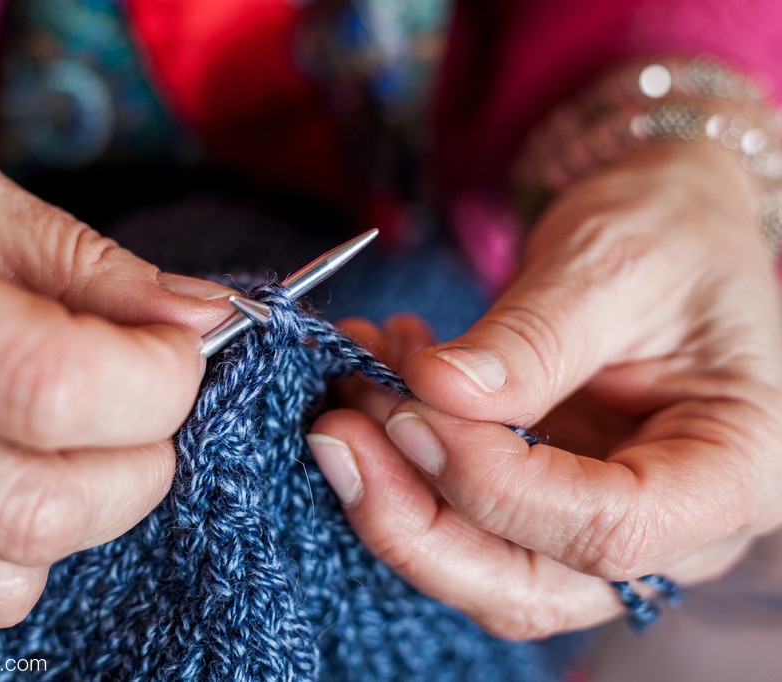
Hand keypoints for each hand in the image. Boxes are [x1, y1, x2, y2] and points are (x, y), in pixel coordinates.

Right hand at [0, 116, 231, 672]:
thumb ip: (77, 259)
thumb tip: (199, 316)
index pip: (51, 385)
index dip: (154, 381)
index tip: (173, 353)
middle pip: (42, 507)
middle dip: (139, 462)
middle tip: (134, 406)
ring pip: (2, 584)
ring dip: (68, 521)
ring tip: (40, 446)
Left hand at [309, 140, 781, 637]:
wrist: (666, 226)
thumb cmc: (673, 234)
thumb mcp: (615, 265)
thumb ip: (532, 337)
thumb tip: (435, 391)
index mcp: (734, 470)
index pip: (609, 527)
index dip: (492, 483)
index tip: (408, 408)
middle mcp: (672, 526)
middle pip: (528, 584)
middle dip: (413, 520)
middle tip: (334, 432)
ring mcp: (596, 521)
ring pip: (478, 565)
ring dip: (392, 489)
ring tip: (350, 383)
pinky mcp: (539, 500)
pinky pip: (456, 514)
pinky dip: (397, 460)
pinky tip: (369, 379)